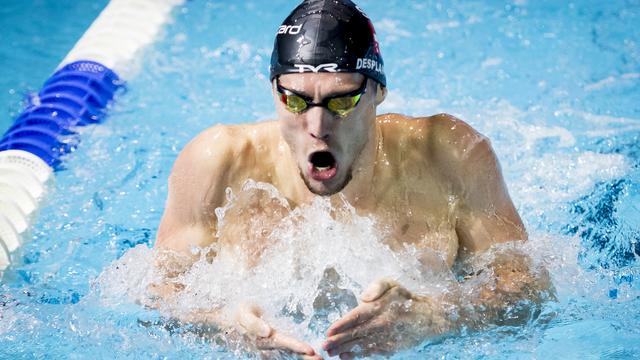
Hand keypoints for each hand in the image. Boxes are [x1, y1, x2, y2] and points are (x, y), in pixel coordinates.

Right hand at [236, 303, 322, 358]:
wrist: (231, 320)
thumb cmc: (239, 313)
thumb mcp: (244, 314)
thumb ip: (254, 323)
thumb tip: (266, 331)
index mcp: (262, 338)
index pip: (283, 343)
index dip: (296, 346)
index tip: (310, 350)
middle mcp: (267, 347)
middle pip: (289, 353)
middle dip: (305, 358)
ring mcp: (270, 350)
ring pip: (290, 355)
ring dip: (304, 359)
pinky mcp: (273, 348)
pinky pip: (287, 353)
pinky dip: (298, 356)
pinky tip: (310, 357)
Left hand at [322, 279, 441, 358]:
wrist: (429, 317)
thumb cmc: (406, 299)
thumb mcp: (392, 285)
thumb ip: (376, 286)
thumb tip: (363, 297)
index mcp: (379, 307)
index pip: (356, 317)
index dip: (341, 325)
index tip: (329, 331)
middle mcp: (380, 324)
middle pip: (355, 333)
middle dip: (338, 341)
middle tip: (324, 346)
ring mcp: (385, 337)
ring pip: (361, 345)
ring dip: (344, 350)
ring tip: (331, 353)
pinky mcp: (390, 347)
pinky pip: (370, 352)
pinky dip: (358, 355)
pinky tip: (346, 356)